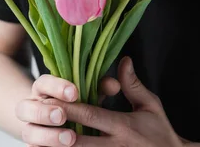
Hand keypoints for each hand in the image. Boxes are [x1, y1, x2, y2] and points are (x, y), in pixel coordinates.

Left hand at [16, 56, 188, 145]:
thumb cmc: (160, 132)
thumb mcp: (150, 105)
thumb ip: (133, 85)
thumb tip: (124, 60)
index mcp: (123, 126)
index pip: (92, 116)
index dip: (71, 108)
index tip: (53, 100)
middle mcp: (114, 146)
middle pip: (79, 139)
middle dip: (57, 130)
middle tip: (38, 120)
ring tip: (38, 141)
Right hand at [16, 70, 120, 145]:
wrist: (58, 122)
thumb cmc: (78, 103)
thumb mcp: (88, 92)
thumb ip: (100, 87)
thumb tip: (115, 85)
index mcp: (45, 89)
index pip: (44, 82)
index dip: (56, 87)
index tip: (75, 93)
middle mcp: (33, 107)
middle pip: (25, 107)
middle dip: (43, 111)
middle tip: (62, 116)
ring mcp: (31, 129)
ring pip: (27, 132)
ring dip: (47, 136)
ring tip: (69, 138)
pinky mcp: (34, 146)